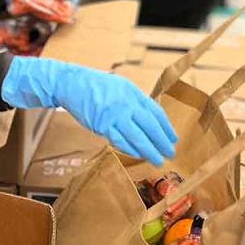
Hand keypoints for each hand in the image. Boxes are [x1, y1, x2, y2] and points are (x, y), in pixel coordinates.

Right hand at [2, 58, 176, 165]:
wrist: (71, 84)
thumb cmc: (97, 86)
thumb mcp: (121, 87)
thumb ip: (135, 101)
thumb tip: (150, 119)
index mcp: (133, 93)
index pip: (156, 113)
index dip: (166, 127)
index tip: (173, 139)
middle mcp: (126, 104)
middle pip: (150, 127)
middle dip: (161, 142)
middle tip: (170, 154)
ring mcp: (114, 115)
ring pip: (137, 137)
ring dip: (149, 151)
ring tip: (157, 160)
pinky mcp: (101, 125)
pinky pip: (119, 140)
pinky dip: (129, 149)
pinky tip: (137, 155)